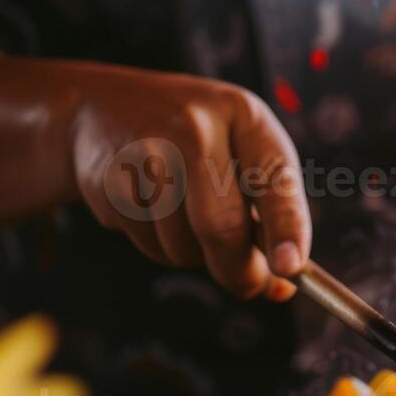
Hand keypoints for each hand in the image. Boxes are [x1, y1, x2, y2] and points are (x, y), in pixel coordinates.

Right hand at [68, 69, 309, 299]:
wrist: (106, 107)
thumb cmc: (197, 141)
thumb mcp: (242, 152)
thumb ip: (270, 213)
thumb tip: (281, 289)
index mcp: (245, 117)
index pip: (274, 179)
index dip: (286, 228)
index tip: (289, 268)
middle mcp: (196, 128)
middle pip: (223, 225)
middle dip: (239, 269)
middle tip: (247, 282)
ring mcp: (147, 153)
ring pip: (184, 246)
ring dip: (195, 255)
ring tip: (188, 217)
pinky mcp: (112, 182)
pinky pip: (150, 245)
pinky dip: (161, 246)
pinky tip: (155, 211)